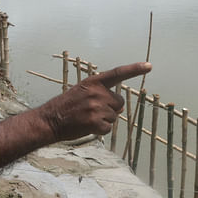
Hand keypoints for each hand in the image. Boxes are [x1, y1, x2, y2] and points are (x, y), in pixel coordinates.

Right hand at [37, 62, 151, 141]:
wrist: (49, 120)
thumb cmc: (66, 107)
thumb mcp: (82, 92)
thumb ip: (101, 95)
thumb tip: (118, 108)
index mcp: (93, 82)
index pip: (117, 73)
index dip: (134, 69)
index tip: (149, 66)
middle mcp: (97, 93)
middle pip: (119, 103)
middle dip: (110, 109)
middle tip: (92, 111)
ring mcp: (96, 107)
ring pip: (113, 117)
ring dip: (103, 121)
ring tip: (86, 118)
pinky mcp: (95, 122)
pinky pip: (107, 128)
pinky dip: (99, 130)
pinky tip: (87, 127)